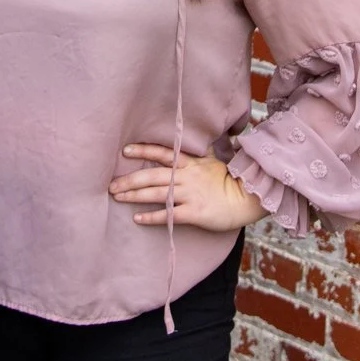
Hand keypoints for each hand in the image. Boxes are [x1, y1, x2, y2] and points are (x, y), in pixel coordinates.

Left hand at [109, 144, 268, 232]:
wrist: (248, 198)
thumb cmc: (231, 180)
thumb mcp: (213, 161)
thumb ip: (198, 153)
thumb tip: (191, 142)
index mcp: (191, 163)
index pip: (163, 153)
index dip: (143, 151)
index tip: (125, 151)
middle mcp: (187, 177)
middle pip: (152, 175)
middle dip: (129, 179)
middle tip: (111, 184)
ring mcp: (189, 194)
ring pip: (156, 193)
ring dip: (134, 195)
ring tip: (117, 196)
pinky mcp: (194, 212)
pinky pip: (168, 215)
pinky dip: (151, 216)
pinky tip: (137, 218)